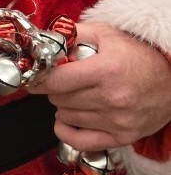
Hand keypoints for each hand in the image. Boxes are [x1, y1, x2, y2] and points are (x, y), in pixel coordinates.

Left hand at [28, 21, 170, 150]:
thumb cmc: (138, 53)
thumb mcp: (106, 33)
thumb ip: (73, 34)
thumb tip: (46, 41)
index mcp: (106, 70)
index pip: (56, 80)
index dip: (40, 78)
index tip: (35, 76)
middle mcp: (112, 98)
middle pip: (59, 98)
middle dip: (54, 88)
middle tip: (62, 81)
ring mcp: (119, 121)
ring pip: (66, 117)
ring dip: (63, 106)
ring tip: (74, 94)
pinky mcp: (124, 136)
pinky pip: (81, 141)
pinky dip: (66, 131)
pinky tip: (65, 120)